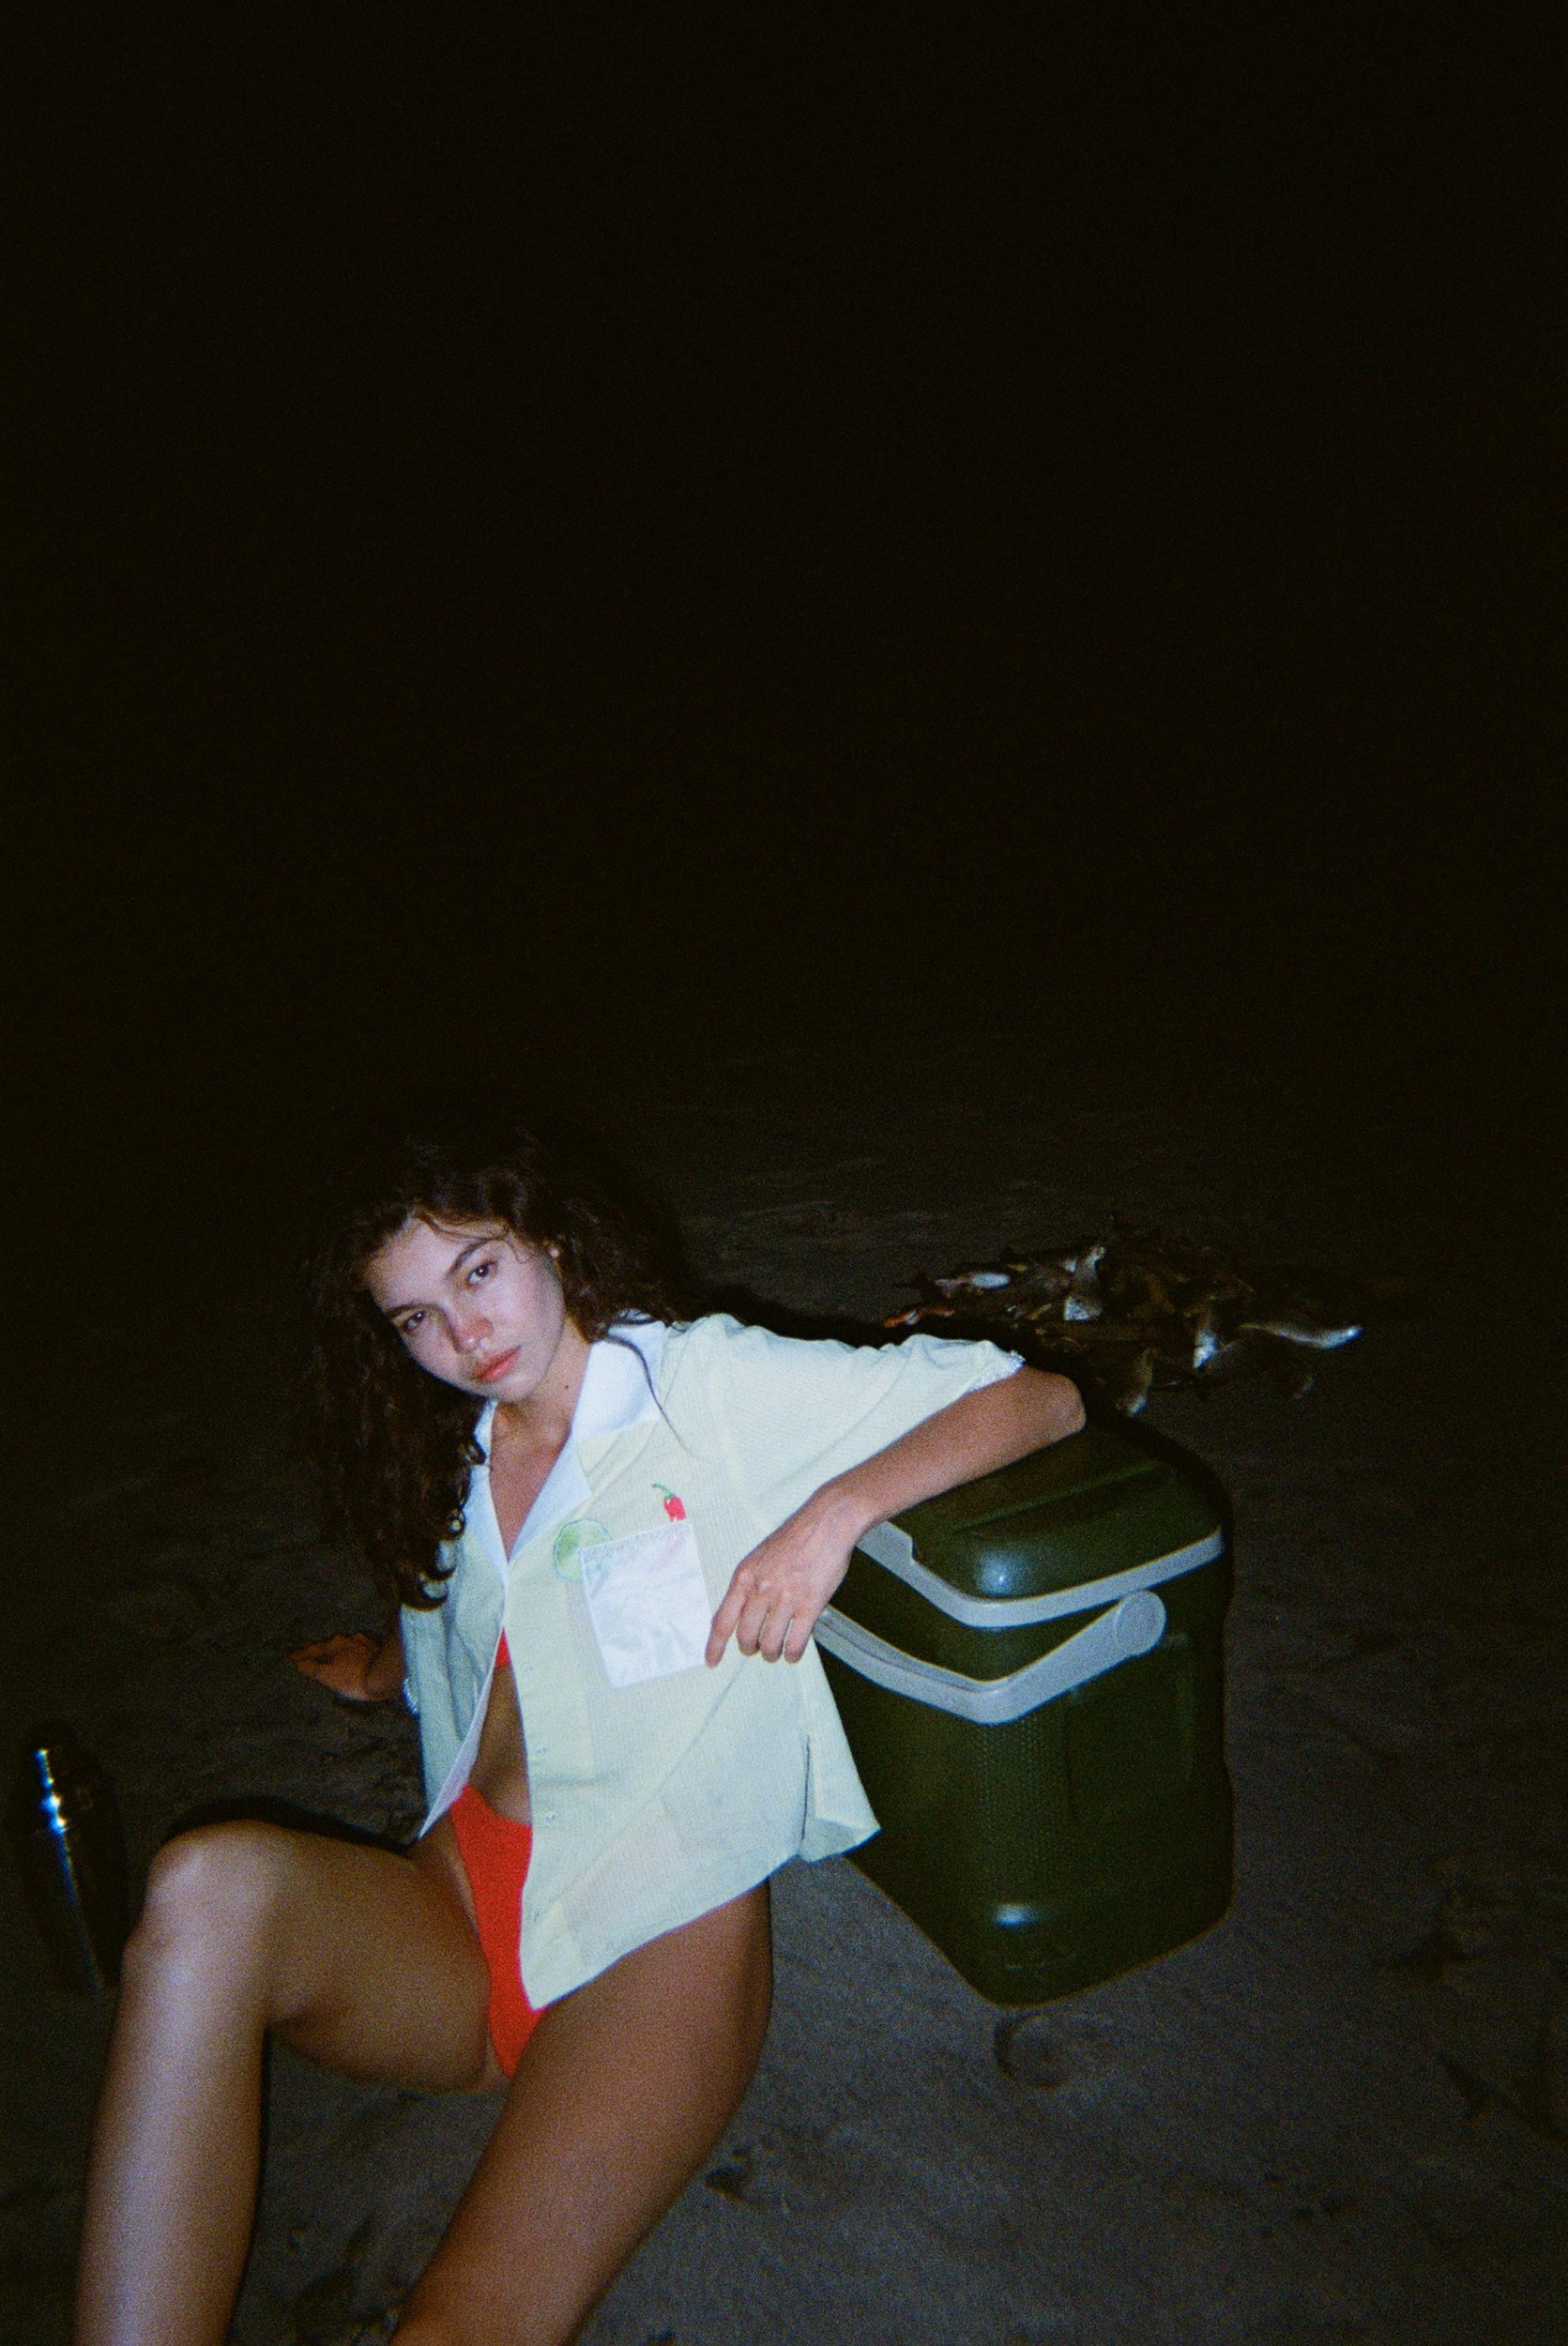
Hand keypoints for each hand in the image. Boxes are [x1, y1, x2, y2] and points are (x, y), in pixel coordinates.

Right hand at [289, 1631, 401, 1702]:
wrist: (386, 1676)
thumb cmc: (355, 1678)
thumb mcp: (329, 1676)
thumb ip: (313, 1668)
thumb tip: (300, 1663)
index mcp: (334, 1644)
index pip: (313, 1649)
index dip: (301, 1654)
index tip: (291, 1657)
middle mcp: (348, 1639)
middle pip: (328, 1645)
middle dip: (317, 1650)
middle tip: (306, 1654)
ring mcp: (363, 1642)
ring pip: (343, 1646)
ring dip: (334, 1651)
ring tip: (327, 1656)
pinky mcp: (375, 1649)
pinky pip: (356, 1650)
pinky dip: (348, 1654)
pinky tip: (350, 1658)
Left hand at [705, 1491, 862, 1666]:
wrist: (825, 1523)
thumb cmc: (795, 1538)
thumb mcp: (759, 1558)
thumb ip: (749, 1585)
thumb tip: (742, 1614)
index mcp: (744, 1577)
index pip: (722, 1620)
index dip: (715, 1646)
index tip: (712, 1662)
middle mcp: (761, 1590)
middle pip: (746, 1637)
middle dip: (750, 1649)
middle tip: (758, 1649)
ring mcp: (785, 1599)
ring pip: (770, 1644)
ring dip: (772, 1653)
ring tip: (777, 1652)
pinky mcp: (809, 1605)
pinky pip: (795, 1643)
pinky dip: (792, 1654)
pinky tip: (793, 1652)